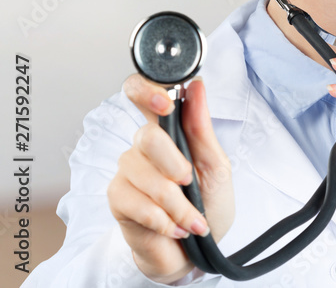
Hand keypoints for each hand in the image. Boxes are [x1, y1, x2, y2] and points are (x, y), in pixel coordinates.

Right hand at [108, 74, 234, 283]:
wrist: (197, 250)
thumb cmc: (208, 203)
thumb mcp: (216, 166)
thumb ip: (202, 128)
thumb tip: (197, 86)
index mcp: (169, 130)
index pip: (143, 94)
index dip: (146, 90)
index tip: (166, 104)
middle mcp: (143, 146)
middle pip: (147, 137)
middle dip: (176, 165)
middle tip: (190, 182)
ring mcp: (127, 171)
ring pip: (146, 176)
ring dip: (177, 204)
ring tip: (191, 219)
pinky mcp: (118, 199)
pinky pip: (136, 202)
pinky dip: (163, 219)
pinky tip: (174, 227)